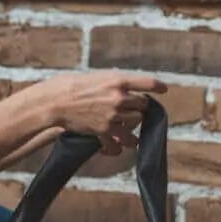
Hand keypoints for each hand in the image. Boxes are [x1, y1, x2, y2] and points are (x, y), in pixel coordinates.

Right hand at [40, 71, 166, 153]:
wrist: (56, 101)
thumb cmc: (74, 85)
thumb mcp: (98, 77)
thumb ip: (115, 83)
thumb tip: (129, 89)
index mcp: (118, 80)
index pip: (148, 83)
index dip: (159, 86)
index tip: (164, 90)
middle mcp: (119, 97)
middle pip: (143, 105)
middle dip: (139, 107)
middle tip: (132, 108)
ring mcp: (113, 115)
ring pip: (137, 122)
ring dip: (133, 123)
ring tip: (126, 124)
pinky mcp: (105, 130)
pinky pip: (123, 141)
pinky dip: (122, 144)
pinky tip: (119, 144)